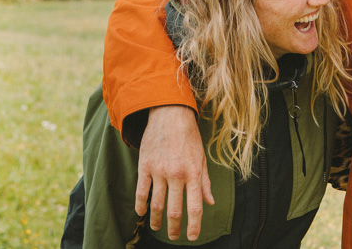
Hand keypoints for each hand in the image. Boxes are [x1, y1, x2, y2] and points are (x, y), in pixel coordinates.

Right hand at [135, 105, 213, 239]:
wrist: (170, 115)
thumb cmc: (189, 137)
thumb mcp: (202, 158)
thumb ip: (205, 182)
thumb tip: (210, 202)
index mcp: (193, 173)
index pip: (195, 207)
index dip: (194, 225)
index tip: (191, 237)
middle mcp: (177, 174)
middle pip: (174, 210)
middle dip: (174, 228)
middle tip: (173, 236)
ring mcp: (159, 171)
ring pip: (156, 204)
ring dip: (156, 220)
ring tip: (157, 227)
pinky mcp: (145, 166)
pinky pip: (141, 192)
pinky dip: (141, 205)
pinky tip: (142, 213)